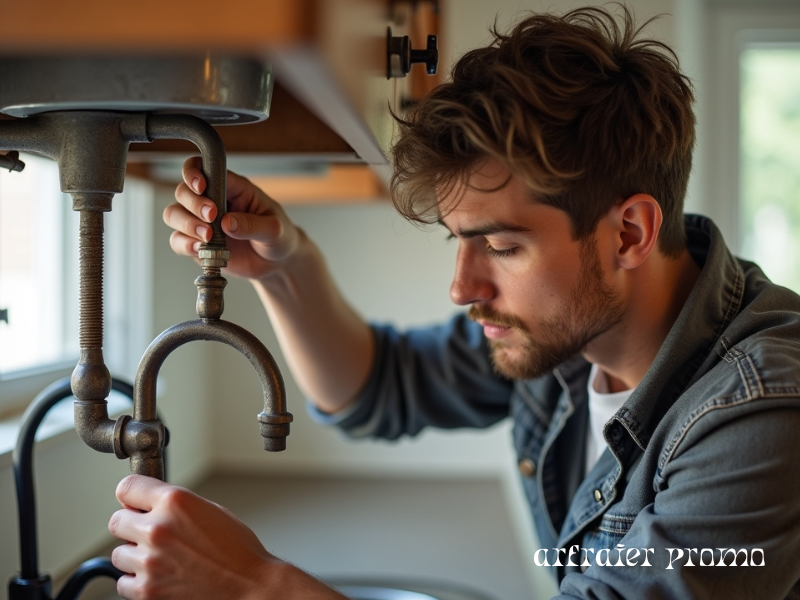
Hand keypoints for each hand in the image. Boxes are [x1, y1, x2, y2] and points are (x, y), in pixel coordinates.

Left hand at [109, 475, 345, 599]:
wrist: (249, 586)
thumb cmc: (238, 550)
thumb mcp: (211, 510)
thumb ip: (176, 505)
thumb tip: (151, 505)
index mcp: (175, 502)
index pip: (127, 488)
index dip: (131, 496)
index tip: (134, 502)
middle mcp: (158, 528)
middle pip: (117, 521)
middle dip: (131, 526)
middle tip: (148, 533)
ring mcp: (150, 561)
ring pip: (119, 554)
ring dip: (134, 555)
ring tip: (159, 558)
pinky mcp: (147, 590)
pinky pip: (123, 582)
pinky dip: (136, 581)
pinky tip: (158, 576)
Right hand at [164, 157, 302, 280]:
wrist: (278, 263)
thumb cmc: (279, 237)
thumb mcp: (275, 229)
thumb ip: (253, 225)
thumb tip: (227, 223)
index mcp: (233, 188)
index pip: (204, 168)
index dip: (194, 173)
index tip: (201, 187)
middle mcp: (213, 201)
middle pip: (183, 191)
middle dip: (193, 204)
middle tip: (212, 218)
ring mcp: (203, 222)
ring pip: (175, 214)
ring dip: (186, 224)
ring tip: (207, 237)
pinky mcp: (198, 243)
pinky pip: (178, 240)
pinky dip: (184, 244)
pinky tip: (199, 249)